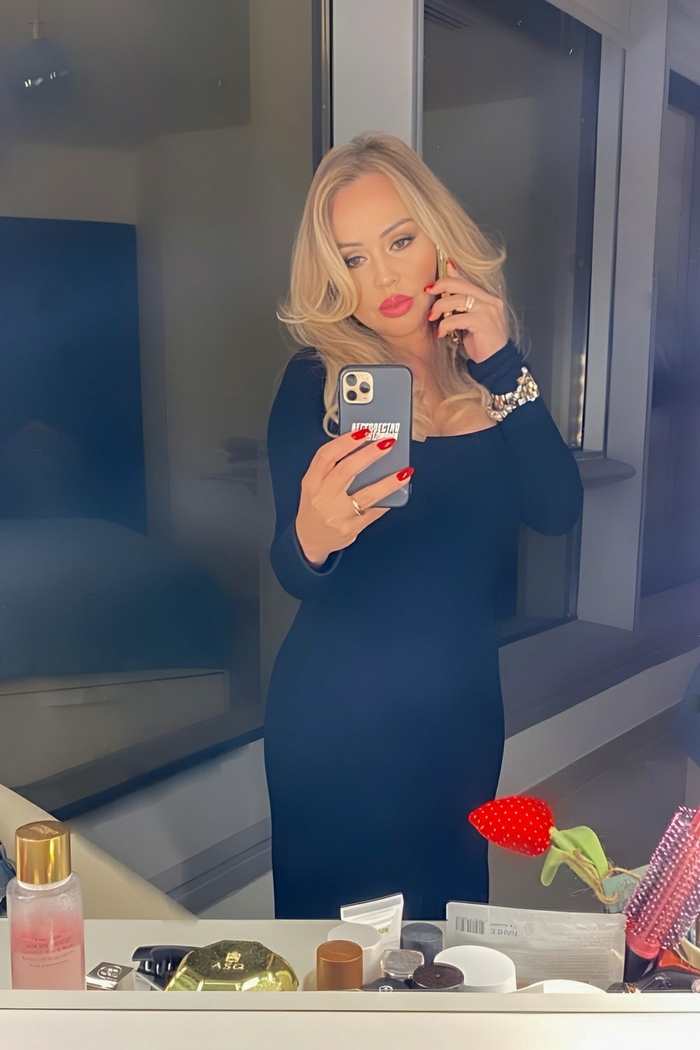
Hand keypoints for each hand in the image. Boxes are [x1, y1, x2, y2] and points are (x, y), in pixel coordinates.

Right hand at [295, 429, 412, 566]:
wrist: (310, 539)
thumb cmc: (316, 506)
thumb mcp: (314, 484)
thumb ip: (331, 466)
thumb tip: (362, 446)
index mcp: (312, 481)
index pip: (326, 456)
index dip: (345, 442)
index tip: (363, 432)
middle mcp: (323, 497)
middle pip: (346, 470)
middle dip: (369, 454)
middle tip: (387, 443)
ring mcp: (338, 514)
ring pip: (366, 494)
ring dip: (387, 482)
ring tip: (404, 472)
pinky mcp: (351, 528)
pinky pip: (374, 512)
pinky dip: (387, 500)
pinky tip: (398, 491)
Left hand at [426, 260, 507, 362]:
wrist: (496, 361)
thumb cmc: (482, 342)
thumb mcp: (469, 320)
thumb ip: (461, 306)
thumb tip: (445, 294)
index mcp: (488, 298)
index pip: (467, 281)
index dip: (449, 276)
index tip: (433, 282)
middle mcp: (490, 301)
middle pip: (462, 285)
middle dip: (442, 286)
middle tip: (428, 292)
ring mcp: (488, 311)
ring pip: (457, 300)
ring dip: (440, 307)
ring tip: (432, 317)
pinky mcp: (482, 323)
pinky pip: (457, 319)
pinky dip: (445, 325)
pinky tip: (441, 333)